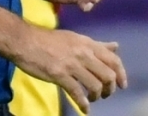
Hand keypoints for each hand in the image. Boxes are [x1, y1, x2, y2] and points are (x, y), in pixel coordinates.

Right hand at [10, 26, 127, 111]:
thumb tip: (116, 46)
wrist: (25, 41)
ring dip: (97, 96)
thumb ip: (97, 45)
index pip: (113, 60)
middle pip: (108, 75)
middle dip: (110, 89)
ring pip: (95, 85)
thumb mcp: (76, 38)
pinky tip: (84, 109)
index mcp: (88, 44)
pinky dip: (83, 104)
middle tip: (105, 94)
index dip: (121, 74)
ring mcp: (72, 64)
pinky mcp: (59, 75)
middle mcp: (83, 53)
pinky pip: (77, 93)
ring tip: (92, 100)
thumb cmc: (49, 40)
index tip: (122, 85)